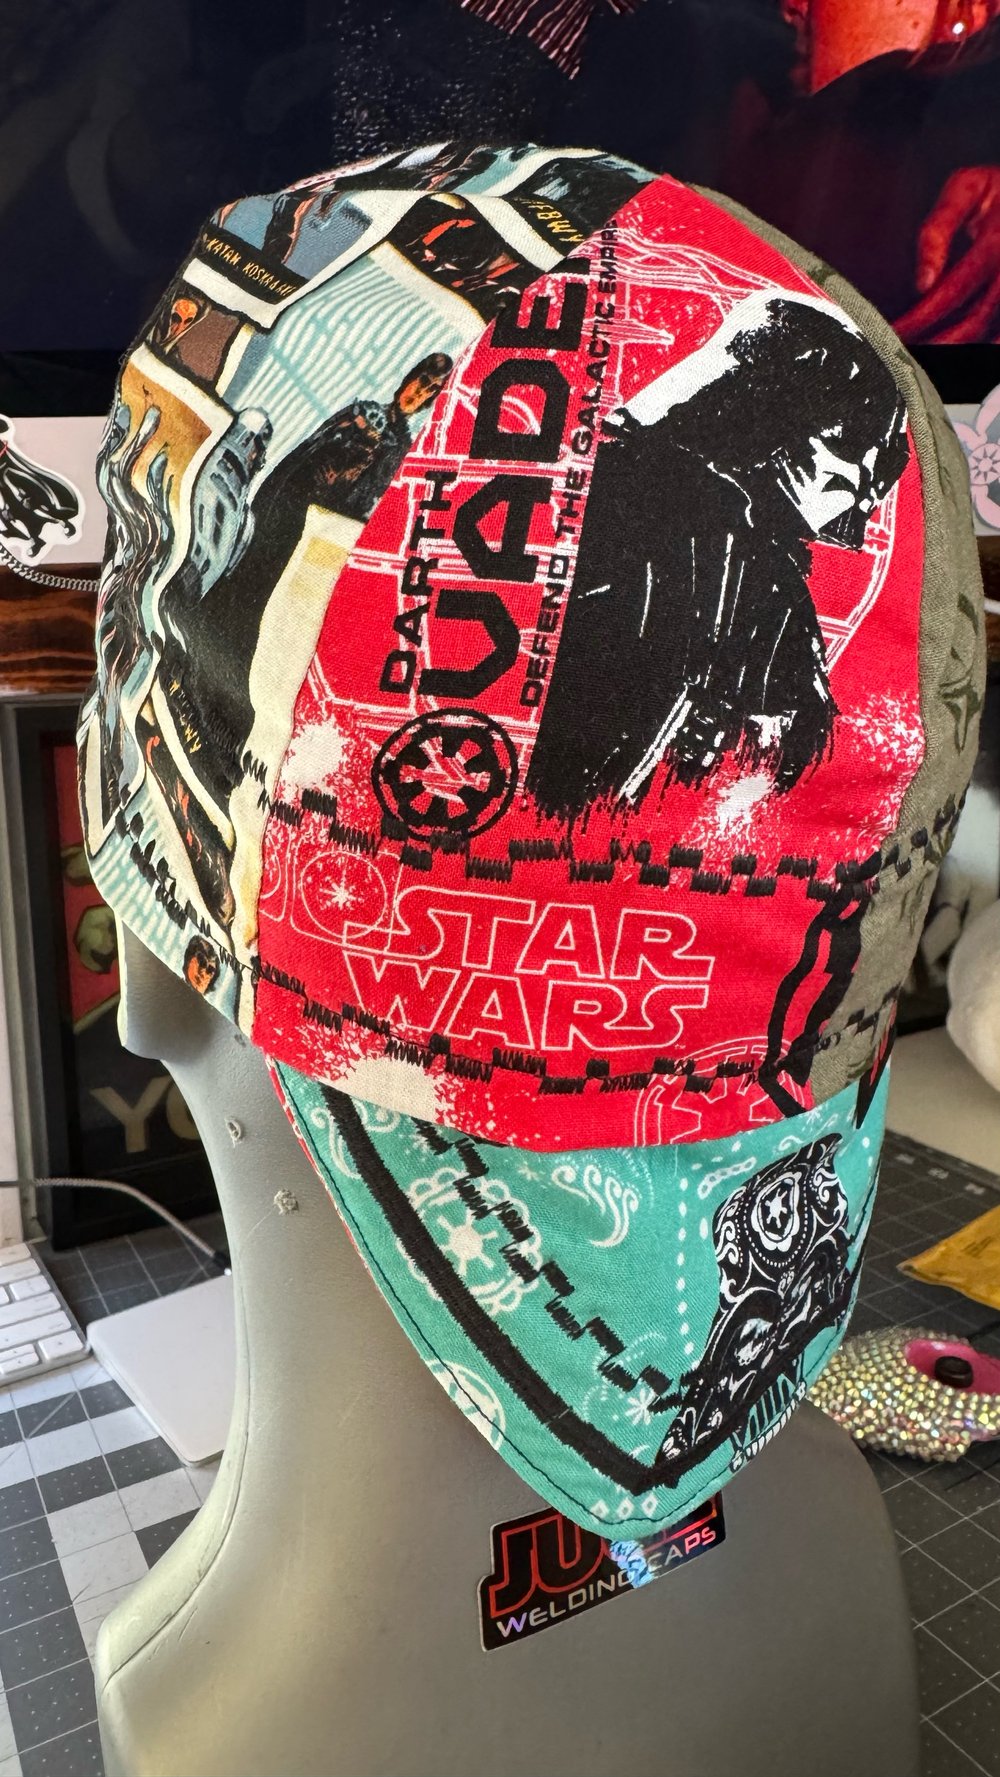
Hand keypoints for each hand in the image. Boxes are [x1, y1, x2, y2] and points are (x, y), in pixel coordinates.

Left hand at [897, 166, 999, 341]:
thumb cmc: (998, 187)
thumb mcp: (966, 189)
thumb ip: (938, 230)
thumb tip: (924, 280)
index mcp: (995, 243)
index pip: (950, 293)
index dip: (920, 319)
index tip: (894, 333)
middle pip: (972, 324)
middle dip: (937, 344)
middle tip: (906, 356)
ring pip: (990, 335)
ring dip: (958, 351)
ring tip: (927, 359)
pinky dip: (982, 345)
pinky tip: (958, 351)